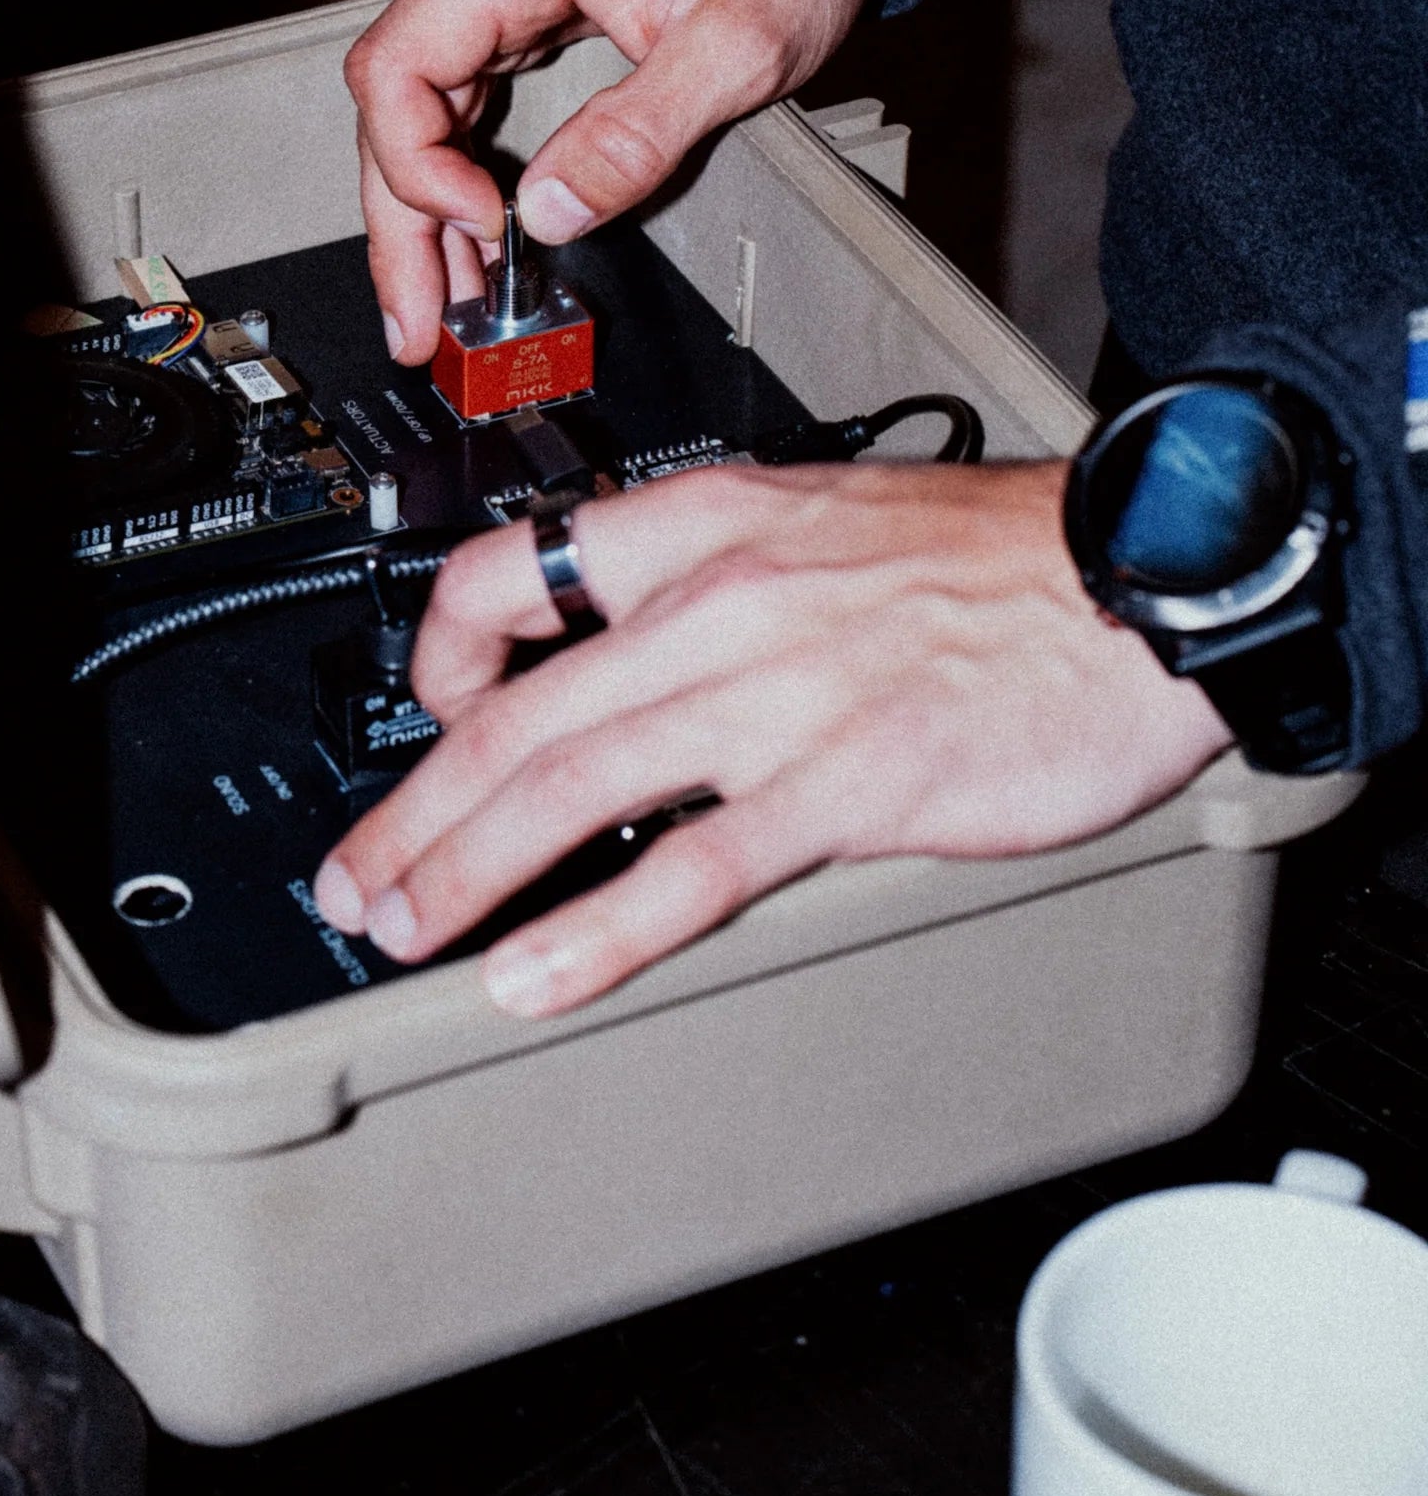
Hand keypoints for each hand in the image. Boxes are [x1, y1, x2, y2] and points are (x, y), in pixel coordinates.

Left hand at [313, 460, 1227, 1018]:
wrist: (1140, 571)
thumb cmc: (1001, 557)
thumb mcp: (825, 521)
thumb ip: (727, 578)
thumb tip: (651, 646)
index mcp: (705, 521)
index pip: (511, 568)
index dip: (438, 650)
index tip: (424, 710)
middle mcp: (716, 597)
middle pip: (512, 711)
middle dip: (412, 810)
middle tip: (357, 881)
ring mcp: (776, 691)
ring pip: (567, 786)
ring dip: (462, 870)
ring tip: (403, 932)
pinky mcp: (848, 781)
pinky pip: (692, 866)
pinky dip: (596, 930)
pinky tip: (534, 974)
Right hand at [344, 0, 899, 361]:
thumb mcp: (732, 49)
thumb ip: (635, 137)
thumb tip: (549, 211)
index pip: (398, 69)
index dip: (418, 168)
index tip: (483, 228)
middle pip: (394, 97)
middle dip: (402, 219)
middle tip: (418, 319)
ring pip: (420, 100)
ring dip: (423, 203)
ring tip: (438, 300)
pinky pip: (460, 85)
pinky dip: (458, 163)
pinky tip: (469, 234)